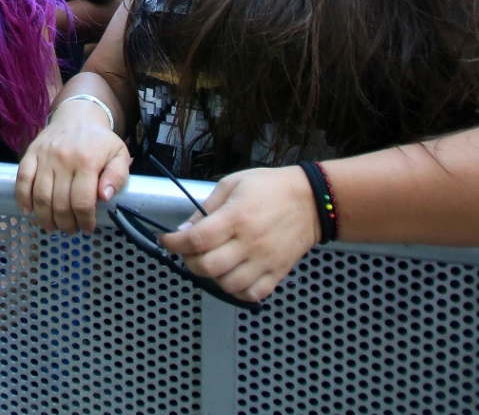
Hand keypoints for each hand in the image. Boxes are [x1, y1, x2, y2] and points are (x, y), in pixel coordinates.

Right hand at [14, 98, 130, 232]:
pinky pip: (22, 179)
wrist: (78, 116)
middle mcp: (64, 159)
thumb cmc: (100, 141)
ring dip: (45, 218)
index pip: (83, 201)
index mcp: (88, 161)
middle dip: (66, 223)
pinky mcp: (31, 153)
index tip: (88, 227)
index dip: (85, 220)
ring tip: (53, 226)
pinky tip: (28, 210)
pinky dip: (22, 198)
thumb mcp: (119, 155)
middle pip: (60, 203)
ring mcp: (45, 156)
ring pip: (40, 196)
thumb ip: (117, 176)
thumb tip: (105, 196)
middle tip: (71, 229)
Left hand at [158, 166, 318, 303]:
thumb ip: (206, 208)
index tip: (167, 240)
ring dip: (212, 278)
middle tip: (189, 253)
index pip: (196, 239)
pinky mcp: (277, 273)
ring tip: (212, 263)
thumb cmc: (270, 188)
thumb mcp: (232, 184)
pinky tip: (232, 276)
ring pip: (227, 285)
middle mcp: (249, 243)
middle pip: (208, 267)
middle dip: (189, 262)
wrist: (311, 200)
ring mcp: (264, 261)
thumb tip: (184, 230)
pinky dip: (237, 291)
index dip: (174, 243)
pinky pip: (252, 294)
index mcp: (236, 217)